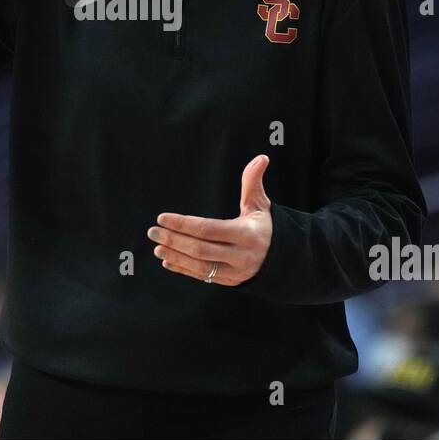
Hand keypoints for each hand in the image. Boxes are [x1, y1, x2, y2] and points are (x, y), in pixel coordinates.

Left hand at [148, 154, 273, 286]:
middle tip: (153, 231)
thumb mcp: (260, 205)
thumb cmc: (266, 226)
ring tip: (157, 246)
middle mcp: (241, 256)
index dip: (184, 224)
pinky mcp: (230, 281)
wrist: (285, 259)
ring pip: (200, 267)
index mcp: (247, 234)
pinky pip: (203, 277)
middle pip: (200, 249)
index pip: (208, 229)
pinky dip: (183, 269)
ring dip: (175, 256)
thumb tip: (261, 157)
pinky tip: (168, 261)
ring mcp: (235, 272)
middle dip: (174, 240)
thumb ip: (253, 182)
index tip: (163, 217)